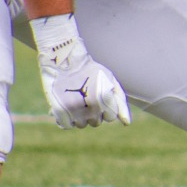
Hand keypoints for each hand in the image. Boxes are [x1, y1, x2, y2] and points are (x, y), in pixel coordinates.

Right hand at [32, 14, 130, 130]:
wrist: (65, 61)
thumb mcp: (111, 81)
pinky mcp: (59, 111)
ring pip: (82, 124)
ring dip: (80, 116)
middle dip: (93, 112)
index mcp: (105, 99)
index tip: (99, 96)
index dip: (106, 107)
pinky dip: (67, 119)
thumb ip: (120, 103)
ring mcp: (75, 110)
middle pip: (96, 122)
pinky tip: (67, 106)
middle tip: (86, 96)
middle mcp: (91, 106)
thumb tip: (127, 123)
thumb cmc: (91, 71)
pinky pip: (67, 125)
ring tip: (76, 99)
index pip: (110, 117)